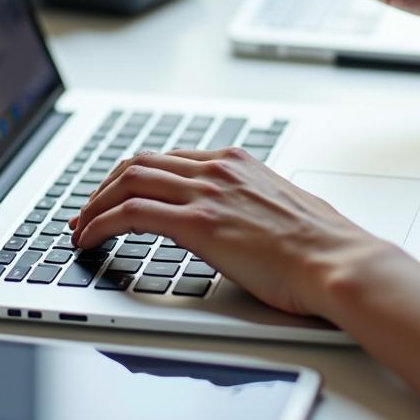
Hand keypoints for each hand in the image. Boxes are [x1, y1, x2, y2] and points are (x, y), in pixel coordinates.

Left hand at [70, 147, 392, 317]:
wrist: (339, 261)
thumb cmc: (322, 246)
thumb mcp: (282, 210)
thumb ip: (252, 205)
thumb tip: (240, 222)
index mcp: (236, 162)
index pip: (168, 159)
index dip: (134, 178)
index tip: (118, 196)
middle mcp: (217, 169)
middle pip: (140, 163)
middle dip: (106, 187)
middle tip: (88, 211)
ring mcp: (206, 193)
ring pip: (128, 181)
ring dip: (95, 204)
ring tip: (80, 228)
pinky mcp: (198, 224)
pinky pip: (130, 214)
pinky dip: (100, 223)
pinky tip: (90, 241)